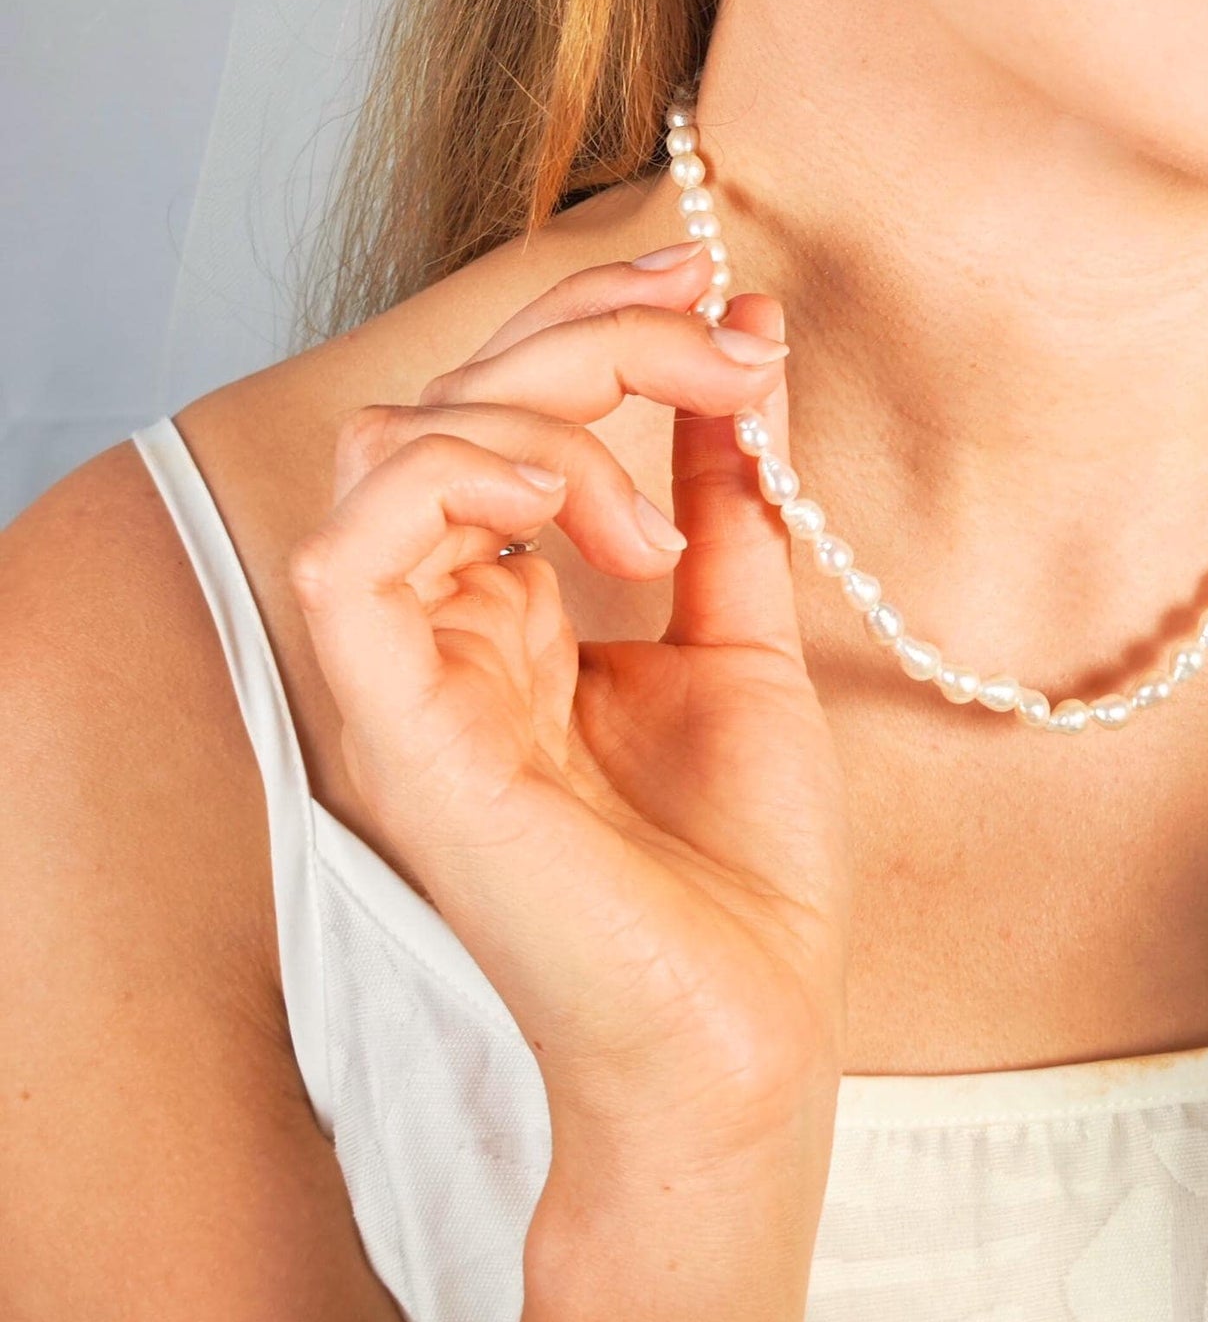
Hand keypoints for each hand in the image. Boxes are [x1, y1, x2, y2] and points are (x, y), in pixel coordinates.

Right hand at [289, 242, 851, 1164]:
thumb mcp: (743, 640)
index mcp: (509, 607)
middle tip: (727, 348)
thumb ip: (726, 502)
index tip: (714, 286)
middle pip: (450, 397)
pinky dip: (454, 479)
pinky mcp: (397, 728)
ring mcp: (408, 677)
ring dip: (541, 407)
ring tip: (654, 507)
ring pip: (393, 444)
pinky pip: (349, 554)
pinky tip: (564, 503)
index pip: (500, 405)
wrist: (745, 1035)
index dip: (594, 316)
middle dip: (597, 333)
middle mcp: (442, 627)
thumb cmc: (740, 873)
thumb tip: (741, 356)